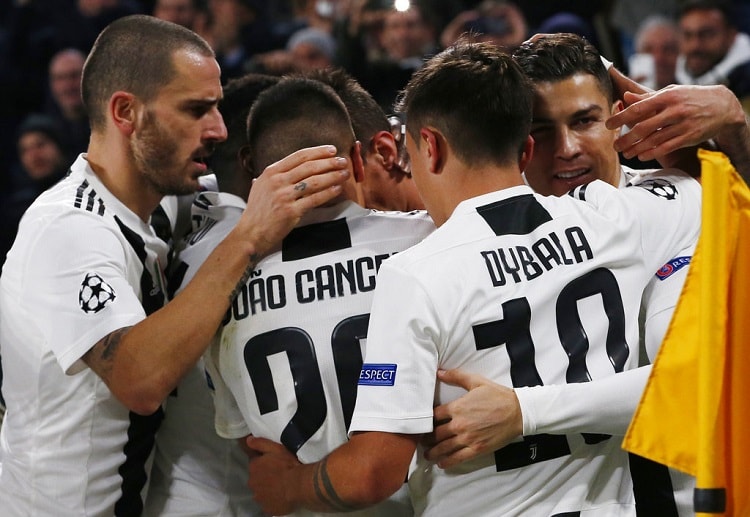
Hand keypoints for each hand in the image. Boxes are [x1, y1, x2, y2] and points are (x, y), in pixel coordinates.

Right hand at [240, 145, 348, 256]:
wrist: (250, 233)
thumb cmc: (256, 212)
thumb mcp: (260, 187)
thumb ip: (272, 177)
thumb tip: (282, 169)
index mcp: (271, 172)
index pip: (299, 156)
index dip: (318, 152)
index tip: (332, 150)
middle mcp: (277, 181)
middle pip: (309, 167)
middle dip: (329, 162)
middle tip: (343, 161)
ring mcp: (284, 196)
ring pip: (315, 181)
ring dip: (333, 176)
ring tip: (345, 174)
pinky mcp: (291, 211)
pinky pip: (314, 199)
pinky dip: (328, 193)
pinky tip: (338, 189)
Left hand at [246, 436, 300, 515]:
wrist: (300, 485)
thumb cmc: (289, 465)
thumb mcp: (276, 448)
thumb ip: (260, 443)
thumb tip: (248, 440)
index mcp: (253, 467)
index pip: (255, 465)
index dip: (264, 465)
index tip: (274, 465)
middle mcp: (252, 483)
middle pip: (257, 480)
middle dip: (265, 478)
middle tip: (279, 476)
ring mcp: (259, 498)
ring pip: (261, 493)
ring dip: (268, 490)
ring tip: (281, 487)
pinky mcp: (267, 509)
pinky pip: (268, 504)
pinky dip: (273, 501)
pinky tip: (282, 497)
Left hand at [423, 369, 521, 468]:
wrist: (518, 411)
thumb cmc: (498, 395)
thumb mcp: (476, 381)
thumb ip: (456, 376)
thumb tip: (439, 372)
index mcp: (457, 407)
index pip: (434, 415)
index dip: (427, 419)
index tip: (424, 422)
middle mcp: (459, 424)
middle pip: (436, 433)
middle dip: (427, 438)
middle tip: (422, 440)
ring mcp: (468, 438)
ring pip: (444, 447)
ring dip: (433, 452)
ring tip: (427, 454)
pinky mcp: (477, 449)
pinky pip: (458, 458)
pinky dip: (448, 462)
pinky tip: (441, 463)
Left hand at [606, 84, 745, 168]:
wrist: (722, 106)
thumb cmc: (691, 97)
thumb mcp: (671, 92)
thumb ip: (648, 97)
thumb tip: (625, 98)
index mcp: (667, 96)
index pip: (639, 108)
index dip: (621, 117)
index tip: (608, 125)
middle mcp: (674, 110)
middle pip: (644, 127)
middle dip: (626, 138)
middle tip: (614, 145)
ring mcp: (683, 124)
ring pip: (654, 140)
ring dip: (637, 148)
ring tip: (625, 153)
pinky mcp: (690, 137)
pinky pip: (667, 147)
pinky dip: (652, 153)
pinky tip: (641, 156)